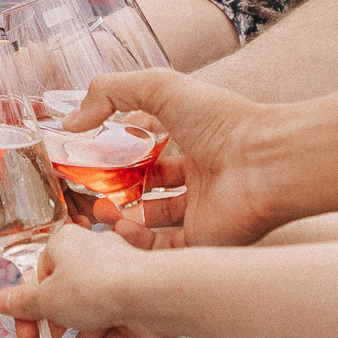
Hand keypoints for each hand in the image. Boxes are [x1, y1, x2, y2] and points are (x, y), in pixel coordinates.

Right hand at [3, 206, 169, 337]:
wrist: (153, 294)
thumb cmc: (94, 285)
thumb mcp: (48, 298)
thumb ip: (23, 304)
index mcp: (66, 248)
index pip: (39, 280)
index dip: (27, 312)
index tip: (24, 336)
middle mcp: (90, 267)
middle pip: (60, 311)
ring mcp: (114, 292)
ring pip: (85, 333)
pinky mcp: (134, 315)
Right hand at [67, 69, 278, 248]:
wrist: (266, 162)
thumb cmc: (222, 120)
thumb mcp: (159, 88)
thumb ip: (110, 92)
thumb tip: (72, 121)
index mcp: (194, 141)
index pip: (152, 151)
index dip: (122, 156)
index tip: (92, 159)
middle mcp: (199, 178)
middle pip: (149, 191)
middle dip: (117, 192)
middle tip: (90, 192)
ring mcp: (201, 211)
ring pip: (152, 222)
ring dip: (121, 219)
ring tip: (100, 212)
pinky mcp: (204, 241)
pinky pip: (163, 249)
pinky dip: (137, 242)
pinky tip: (121, 227)